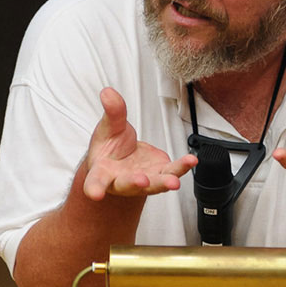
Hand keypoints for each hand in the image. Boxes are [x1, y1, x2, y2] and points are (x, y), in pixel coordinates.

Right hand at [82, 88, 197, 199]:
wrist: (123, 157)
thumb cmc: (110, 147)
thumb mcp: (109, 127)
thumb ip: (112, 112)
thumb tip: (108, 92)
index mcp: (102, 172)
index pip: (95, 181)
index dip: (95, 188)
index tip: (95, 194)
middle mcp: (122, 181)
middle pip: (127, 184)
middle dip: (135, 183)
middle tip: (142, 181)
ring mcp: (143, 181)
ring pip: (153, 183)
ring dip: (164, 182)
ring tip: (173, 181)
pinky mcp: (160, 174)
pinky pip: (172, 172)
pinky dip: (182, 167)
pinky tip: (191, 161)